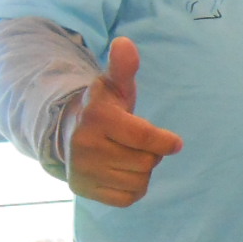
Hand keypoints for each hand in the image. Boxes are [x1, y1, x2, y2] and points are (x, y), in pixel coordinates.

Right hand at [64, 37, 182, 206]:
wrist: (66, 132)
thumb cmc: (103, 107)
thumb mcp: (114, 85)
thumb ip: (124, 67)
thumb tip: (125, 43)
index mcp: (97, 117)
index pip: (143, 138)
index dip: (165, 142)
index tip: (175, 143)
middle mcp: (85, 146)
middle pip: (146, 162)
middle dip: (150, 153)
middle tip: (136, 143)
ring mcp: (82, 170)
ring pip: (139, 181)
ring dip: (142, 170)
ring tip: (127, 154)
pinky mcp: (83, 190)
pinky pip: (127, 198)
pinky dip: (132, 188)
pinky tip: (121, 171)